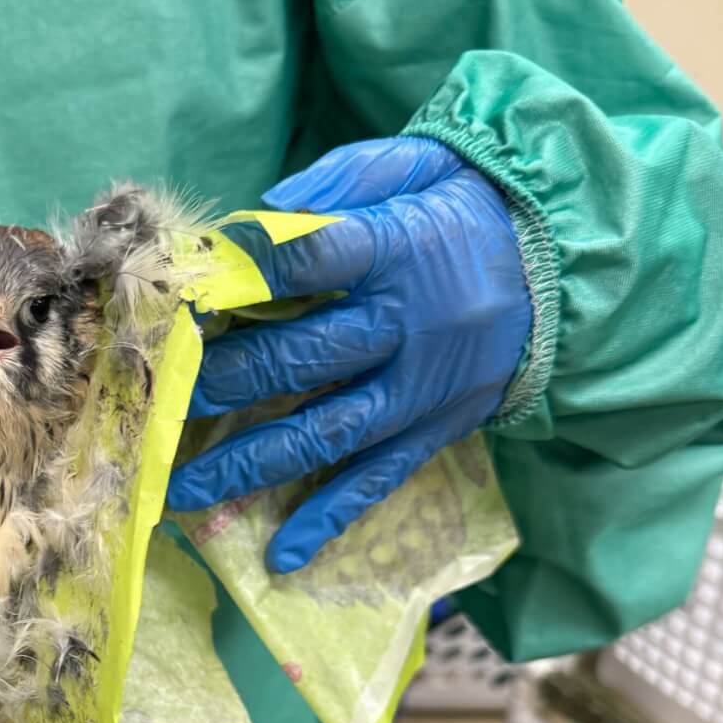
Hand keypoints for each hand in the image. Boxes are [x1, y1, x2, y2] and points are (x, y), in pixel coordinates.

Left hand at [167, 136, 530, 571]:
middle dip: (222, 380)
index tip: (186, 289)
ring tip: (182, 489)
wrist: (563, 267)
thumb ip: (339, 182)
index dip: (249, 271)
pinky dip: (328, 520)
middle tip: (159, 402)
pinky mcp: (432, 432)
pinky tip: (280, 556)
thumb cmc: (464, 210)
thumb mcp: (416, 165)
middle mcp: (405, 328)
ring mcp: (418, 391)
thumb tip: (257, 216)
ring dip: (249, 464)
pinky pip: (375, 482)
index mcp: (397, 251)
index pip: (316, 256)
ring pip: (323, 433)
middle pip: (302, 357)